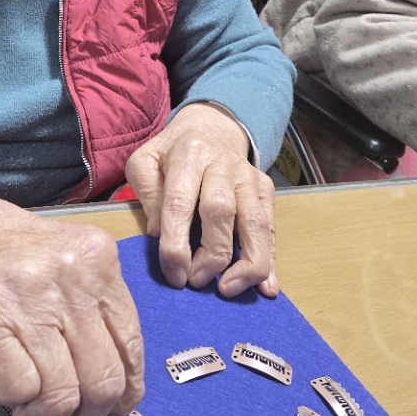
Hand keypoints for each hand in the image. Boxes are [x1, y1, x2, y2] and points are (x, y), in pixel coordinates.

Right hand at [0, 183, 143, 415]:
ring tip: (29, 414)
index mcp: (96, 257)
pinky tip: (3, 391)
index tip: (112, 410)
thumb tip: (116, 383)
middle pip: (103, 378)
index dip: (125, 390)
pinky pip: (19, 390)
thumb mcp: (59, 262)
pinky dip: (13, 402)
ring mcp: (30, 298)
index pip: (131, 343)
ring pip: (63, 394)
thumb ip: (89, 306)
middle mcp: (71, 275)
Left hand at [125, 102, 277, 298]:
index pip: (180, 203)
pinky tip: (266, 288)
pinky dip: (270, 260)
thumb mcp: (145, 162)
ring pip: (256, 222)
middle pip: (221, 211)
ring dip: (246, 262)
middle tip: (196, 281)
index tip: (174, 275)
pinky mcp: (265, 189)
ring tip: (229, 289)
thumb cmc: (171, 153)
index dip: (176, 244)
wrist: (211, 126)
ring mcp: (248, 177)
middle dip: (210, 254)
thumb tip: (159, 233)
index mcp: (188, 154)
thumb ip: (147, 193)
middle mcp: (222, 164)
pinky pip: (271, 228)